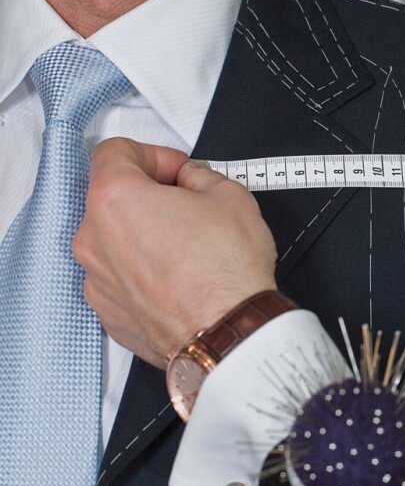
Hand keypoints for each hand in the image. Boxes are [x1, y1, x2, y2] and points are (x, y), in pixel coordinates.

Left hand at [73, 138, 277, 366]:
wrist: (230, 333)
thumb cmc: (227, 271)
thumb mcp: (229, 195)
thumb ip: (200, 175)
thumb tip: (191, 180)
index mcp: (115, 199)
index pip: (116, 152)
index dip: (154, 154)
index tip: (178, 170)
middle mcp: (93, 240)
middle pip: (112, 199)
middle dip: (150, 196)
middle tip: (189, 207)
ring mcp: (97, 281)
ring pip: (116, 242)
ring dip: (146, 237)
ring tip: (188, 249)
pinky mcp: (110, 314)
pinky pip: (122, 280)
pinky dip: (145, 273)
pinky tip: (180, 279)